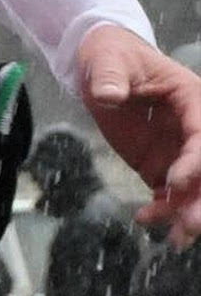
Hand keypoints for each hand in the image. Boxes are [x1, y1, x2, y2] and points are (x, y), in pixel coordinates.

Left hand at [77, 26, 200, 246]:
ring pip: (195, 187)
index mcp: (192, 99)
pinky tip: (147, 220)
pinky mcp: (161, 166)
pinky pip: (171, 193)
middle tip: (190, 225)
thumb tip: (109, 95)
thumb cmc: (113, 57)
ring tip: (175, 238)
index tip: (177, 180)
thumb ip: (110, 78)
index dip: (197, 160)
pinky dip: (164, 210)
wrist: (103, 68)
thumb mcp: (109, 61)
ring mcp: (179, 150)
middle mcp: (193, 129)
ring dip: (188, 212)